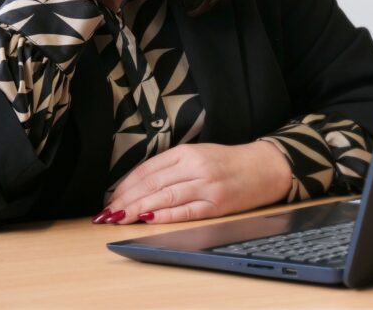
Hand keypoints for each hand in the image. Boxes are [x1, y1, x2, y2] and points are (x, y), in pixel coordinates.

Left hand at [97, 141, 291, 224]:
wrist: (264, 167)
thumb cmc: (228, 162)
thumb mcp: (198, 154)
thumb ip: (171, 166)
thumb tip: (138, 184)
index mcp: (187, 152)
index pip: (148, 169)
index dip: (125, 185)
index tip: (110, 197)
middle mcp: (195, 167)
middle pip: (152, 183)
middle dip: (126, 199)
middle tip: (108, 212)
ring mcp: (206, 186)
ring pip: (165, 197)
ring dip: (139, 208)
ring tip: (120, 217)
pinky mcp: (216, 204)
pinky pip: (186, 211)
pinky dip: (165, 215)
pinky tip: (149, 219)